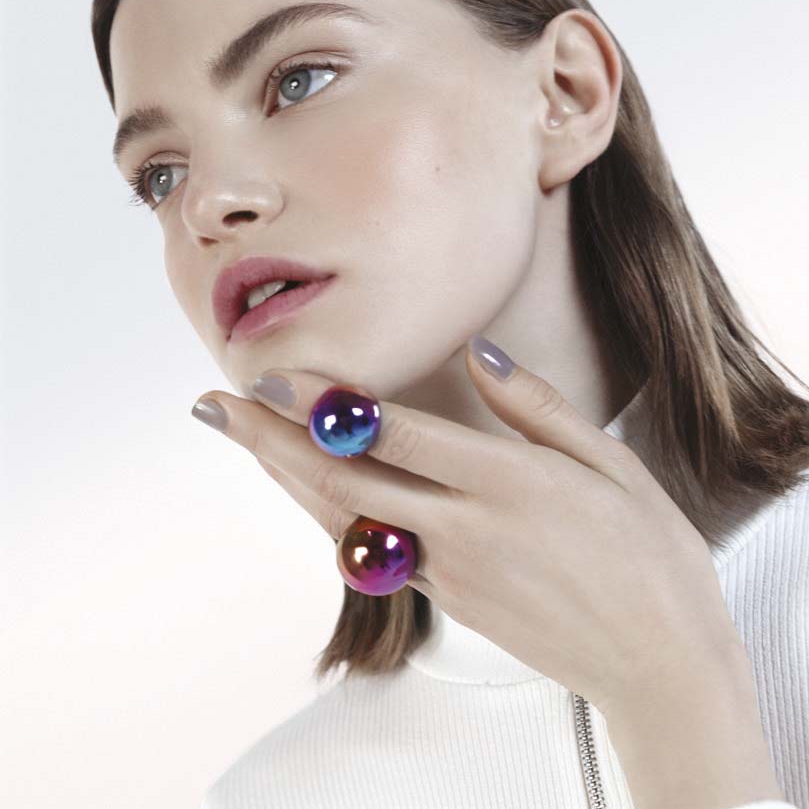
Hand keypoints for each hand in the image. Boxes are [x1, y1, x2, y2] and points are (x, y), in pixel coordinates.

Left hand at [191, 338, 742, 715]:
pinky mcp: (449, 601)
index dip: (325, 402)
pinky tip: (307, 488)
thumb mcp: (610, 463)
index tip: (272, 372)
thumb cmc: (648, 555)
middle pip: (344, 479)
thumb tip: (477, 353)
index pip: (393, 433)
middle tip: (217, 404)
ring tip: (240, 437)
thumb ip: (536, 405)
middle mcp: (464, 529)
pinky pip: (372, 551)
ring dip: (286, 476)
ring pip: (345, 519)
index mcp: (507, 483)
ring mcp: (450, 573)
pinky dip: (328, 514)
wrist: (659, 665)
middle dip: (272, 438)